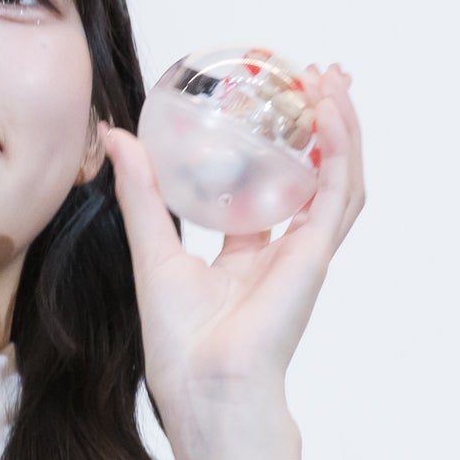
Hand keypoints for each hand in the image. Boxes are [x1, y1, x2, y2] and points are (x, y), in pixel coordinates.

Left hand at [103, 65, 363, 453]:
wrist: (205, 382)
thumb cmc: (178, 339)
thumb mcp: (152, 249)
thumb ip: (141, 193)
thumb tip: (117, 138)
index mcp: (246, 256)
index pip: (269, 190)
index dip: (275, 148)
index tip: (271, 105)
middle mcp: (281, 251)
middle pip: (314, 175)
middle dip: (323, 126)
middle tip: (318, 76)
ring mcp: (305, 252)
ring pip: (339, 177)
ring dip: (343, 127)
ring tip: (334, 79)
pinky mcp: (316, 253)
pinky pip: (338, 190)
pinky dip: (340, 149)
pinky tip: (330, 111)